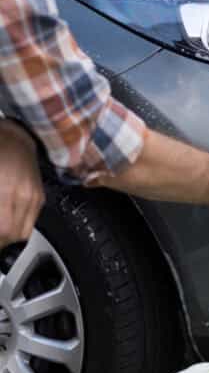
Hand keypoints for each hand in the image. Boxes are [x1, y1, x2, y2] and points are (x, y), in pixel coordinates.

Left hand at [0, 119, 44, 247]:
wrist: (15, 133)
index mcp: (6, 190)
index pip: (4, 231)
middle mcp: (25, 196)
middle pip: (13, 234)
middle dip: (1, 239)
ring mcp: (35, 196)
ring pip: (22, 232)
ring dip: (7, 235)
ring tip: (1, 229)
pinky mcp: (39, 196)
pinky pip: (30, 221)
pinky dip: (16, 226)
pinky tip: (6, 221)